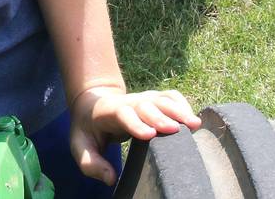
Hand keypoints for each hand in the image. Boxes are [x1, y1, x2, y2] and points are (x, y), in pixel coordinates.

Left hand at [69, 85, 200, 185]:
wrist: (92, 106)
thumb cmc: (89, 130)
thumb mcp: (80, 145)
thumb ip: (90, 163)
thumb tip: (110, 178)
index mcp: (108, 112)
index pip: (122, 114)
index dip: (135, 123)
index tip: (149, 135)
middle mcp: (128, 102)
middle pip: (145, 105)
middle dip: (159, 116)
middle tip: (176, 130)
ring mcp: (142, 98)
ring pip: (161, 99)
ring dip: (177, 110)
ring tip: (194, 124)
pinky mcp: (154, 99)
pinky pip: (170, 97)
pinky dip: (182, 104)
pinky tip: (193, 119)